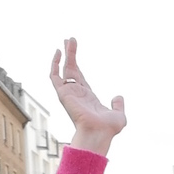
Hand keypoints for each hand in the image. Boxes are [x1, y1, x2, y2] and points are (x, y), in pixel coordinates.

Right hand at [49, 38, 125, 155]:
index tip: (74, 50)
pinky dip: (54, 64)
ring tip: (68, 40)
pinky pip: (54, 76)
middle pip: (71, 69)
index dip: (76, 63)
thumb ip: (118, 105)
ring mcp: (69, 92)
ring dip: (66, 54)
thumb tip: (118, 96)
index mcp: (87, 96)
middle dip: (70, 54)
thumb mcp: (119, 115)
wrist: (98, 133)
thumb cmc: (108, 128)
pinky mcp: (63, 93)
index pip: (79, 76)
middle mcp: (76, 93)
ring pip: (64, 68)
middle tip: (69, 40)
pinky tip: (58, 52)